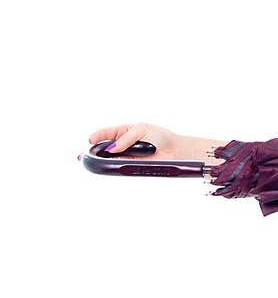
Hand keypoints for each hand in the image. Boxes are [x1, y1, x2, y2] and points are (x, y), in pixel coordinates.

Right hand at [82, 122, 209, 163]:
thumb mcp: (142, 130)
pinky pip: (118, 167)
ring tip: (92, 160)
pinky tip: (107, 165)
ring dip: (100, 160)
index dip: (97, 136)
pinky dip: (112, 167)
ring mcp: (126, 156)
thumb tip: (113, 148)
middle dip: (93, 151)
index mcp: (124, 131)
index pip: (106, 133)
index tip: (91, 139)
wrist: (174, 150)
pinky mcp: (131, 166)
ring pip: (109, 159)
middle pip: (103, 148)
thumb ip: (126, 138)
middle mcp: (122, 144)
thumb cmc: (160, 136)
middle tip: (84, 154)